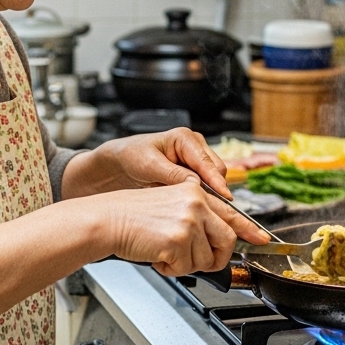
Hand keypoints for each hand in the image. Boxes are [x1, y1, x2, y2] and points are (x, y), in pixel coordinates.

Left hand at [66, 128, 230, 197]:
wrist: (120, 163)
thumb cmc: (131, 157)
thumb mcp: (149, 166)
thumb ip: (173, 174)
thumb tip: (195, 185)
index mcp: (185, 138)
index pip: (208, 162)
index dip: (216, 181)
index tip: (224, 196)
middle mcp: (194, 147)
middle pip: (216, 171)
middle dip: (212, 189)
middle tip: (199, 206)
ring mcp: (195, 160)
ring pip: (212, 181)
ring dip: (204, 193)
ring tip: (185, 203)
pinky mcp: (193, 173)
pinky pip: (204, 187)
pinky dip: (198, 195)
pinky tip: (184, 202)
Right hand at [105, 178, 268, 275]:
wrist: (107, 219)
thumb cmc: (132, 217)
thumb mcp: (170, 205)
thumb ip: (196, 217)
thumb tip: (217, 240)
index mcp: (195, 192)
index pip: (230, 212)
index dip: (249, 229)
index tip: (262, 238)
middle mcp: (196, 202)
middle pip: (226, 240)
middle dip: (215, 258)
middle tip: (197, 262)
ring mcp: (189, 220)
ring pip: (205, 258)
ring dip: (185, 264)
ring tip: (164, 252)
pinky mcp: (178, 238)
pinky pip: (185, 268)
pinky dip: (170, 269)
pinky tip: (156, 256)